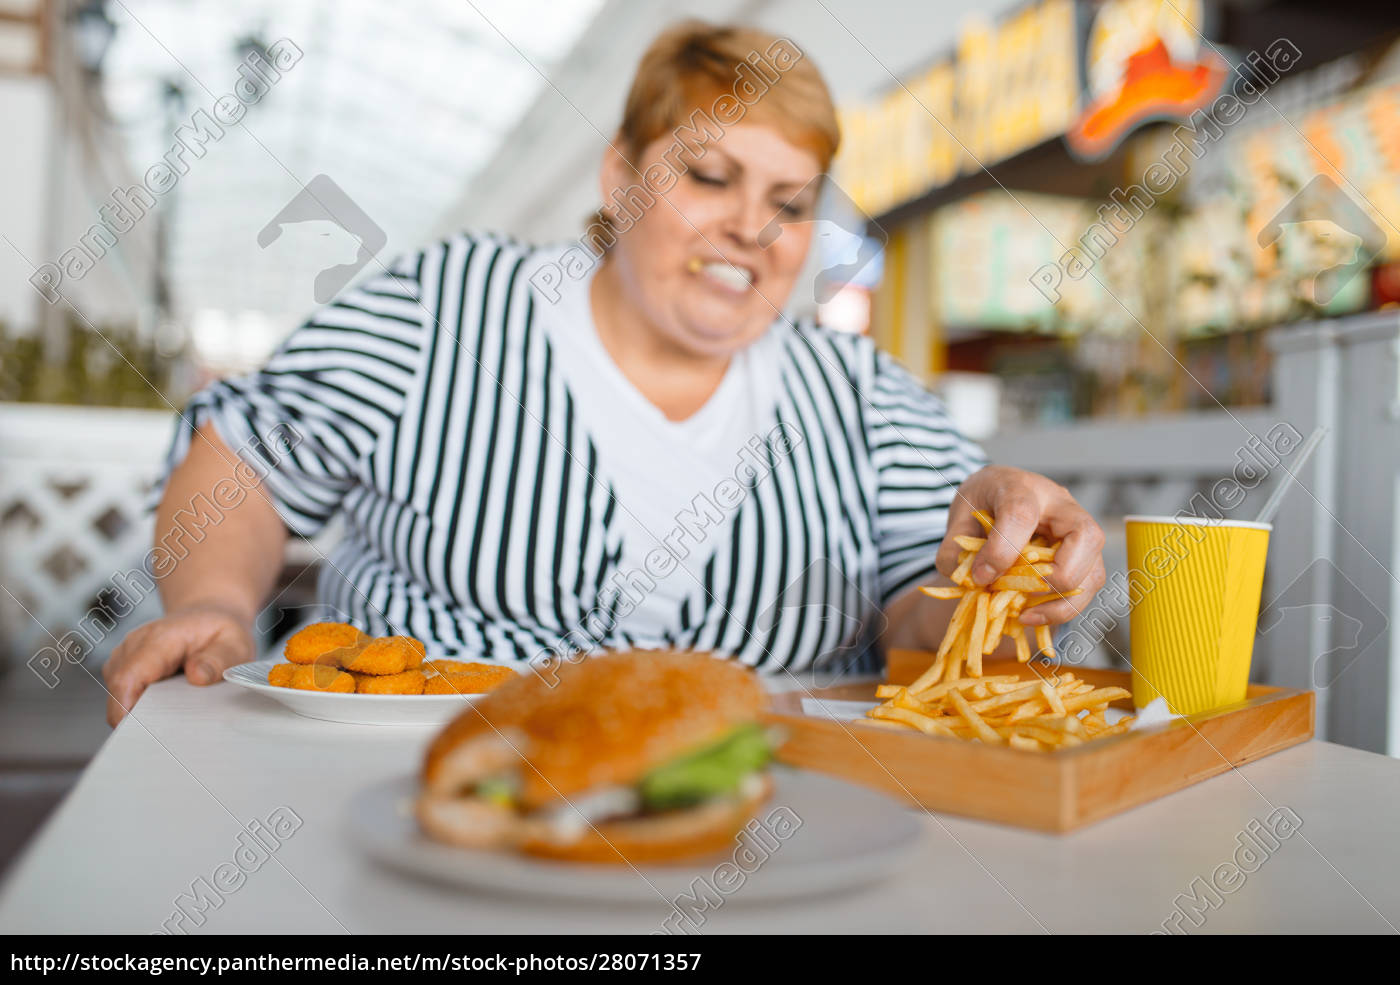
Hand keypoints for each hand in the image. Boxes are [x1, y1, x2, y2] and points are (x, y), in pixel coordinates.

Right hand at [102, 602, 255, 726]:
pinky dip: (138, 707)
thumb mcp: (233, 643)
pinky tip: (161, 712)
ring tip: (166, 723)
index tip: (138, 731)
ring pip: (117, 694)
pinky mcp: (125, 668)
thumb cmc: (218, 631)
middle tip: (161, 738)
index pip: (129, 676)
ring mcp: (126, 657)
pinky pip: (122, 694)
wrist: (207, 616)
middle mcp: (135, 645)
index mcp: (160, 638)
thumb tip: (197, 676)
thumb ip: (218, 660)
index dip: (126, 706)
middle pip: (118, 690)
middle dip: (134, 716)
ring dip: (136, 712)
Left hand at [936, 465, 1105, 626]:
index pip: (1021, 514)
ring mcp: (1079, 531)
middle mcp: (1060, 505)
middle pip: (1085, 536)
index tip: (981, 577)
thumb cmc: (982, 503)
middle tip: (1020, 597)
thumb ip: (955, 551)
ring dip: (1062, 603)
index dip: (1002, 550)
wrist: (998, 493)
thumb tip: (969, 582)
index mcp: (1021, 487)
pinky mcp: (1084, 556)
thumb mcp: (958, 519)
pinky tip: (1033, 615)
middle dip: (1055, 576)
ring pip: (1094, 569)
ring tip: (1025, 617)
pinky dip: (1063, 608)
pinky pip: (1088, 587)